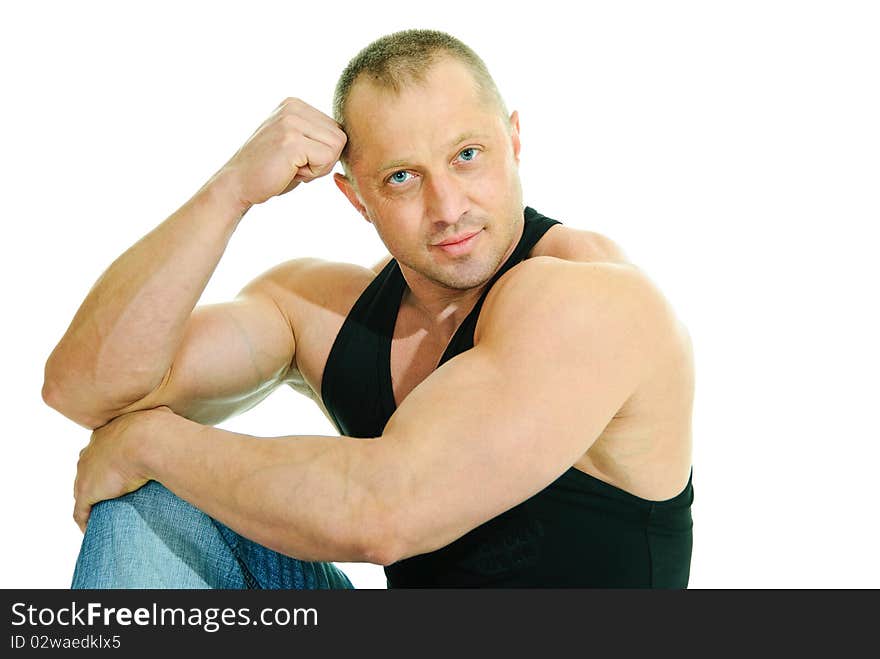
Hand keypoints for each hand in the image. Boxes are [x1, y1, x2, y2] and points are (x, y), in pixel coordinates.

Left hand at [72, 407, 168, 532]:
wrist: (148, 440)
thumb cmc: (159, 429)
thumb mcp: (160, 417)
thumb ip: (161, 418)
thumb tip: (173, 416)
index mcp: (107, 433)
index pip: (101, 449)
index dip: (109, 460)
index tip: (120, 470)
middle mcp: (91, 451)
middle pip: (88, 469)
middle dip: (97, 479)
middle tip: (114, 492)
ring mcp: (87, 472)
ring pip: (82, 490)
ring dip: (92, 501)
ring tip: (104, 512)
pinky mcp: (88, 492)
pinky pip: (80, 511)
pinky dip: (85, 520)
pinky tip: (92, 529)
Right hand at [219, 98, 347, 206]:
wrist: (237, 185)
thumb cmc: (270, 171)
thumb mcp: (296, 143)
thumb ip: (318, 135)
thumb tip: (357, 136)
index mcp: (295, 104)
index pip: (336, 129)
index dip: (323, 152)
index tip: (297, 159)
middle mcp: (294, 106)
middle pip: (340, 136)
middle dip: (324, 160)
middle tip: (294, 166)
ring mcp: (291, 121)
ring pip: (337, 147)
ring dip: (319, 167)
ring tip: (291, 167)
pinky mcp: (291, 140)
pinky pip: (327, 158)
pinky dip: (313, 174)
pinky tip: (289, 172)